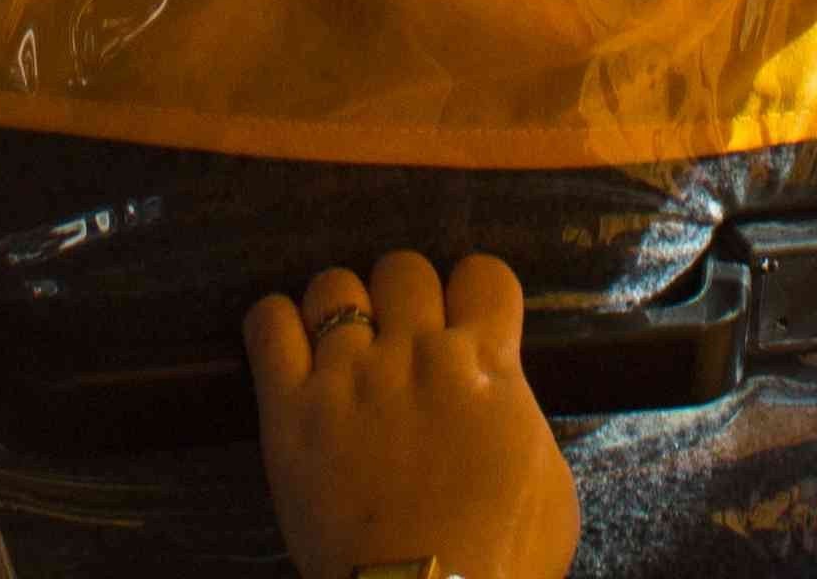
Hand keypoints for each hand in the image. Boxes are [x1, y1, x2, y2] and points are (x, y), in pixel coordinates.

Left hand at [244, 250, 578, 578]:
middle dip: (404, 299)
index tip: (464, 322)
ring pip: (334, 286)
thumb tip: (501, 394)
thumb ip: (519, 416)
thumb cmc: (500, 560)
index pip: (482, 272)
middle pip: (403, 267)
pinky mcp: (290, 409)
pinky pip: (268, 323)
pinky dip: (276, 325)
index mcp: (485, 367)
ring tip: (342, 348)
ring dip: (341, 310)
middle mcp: (415, 355)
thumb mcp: (548, 482)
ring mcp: (348, 377)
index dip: (473, 294)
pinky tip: (289, 350)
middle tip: (401, 342)